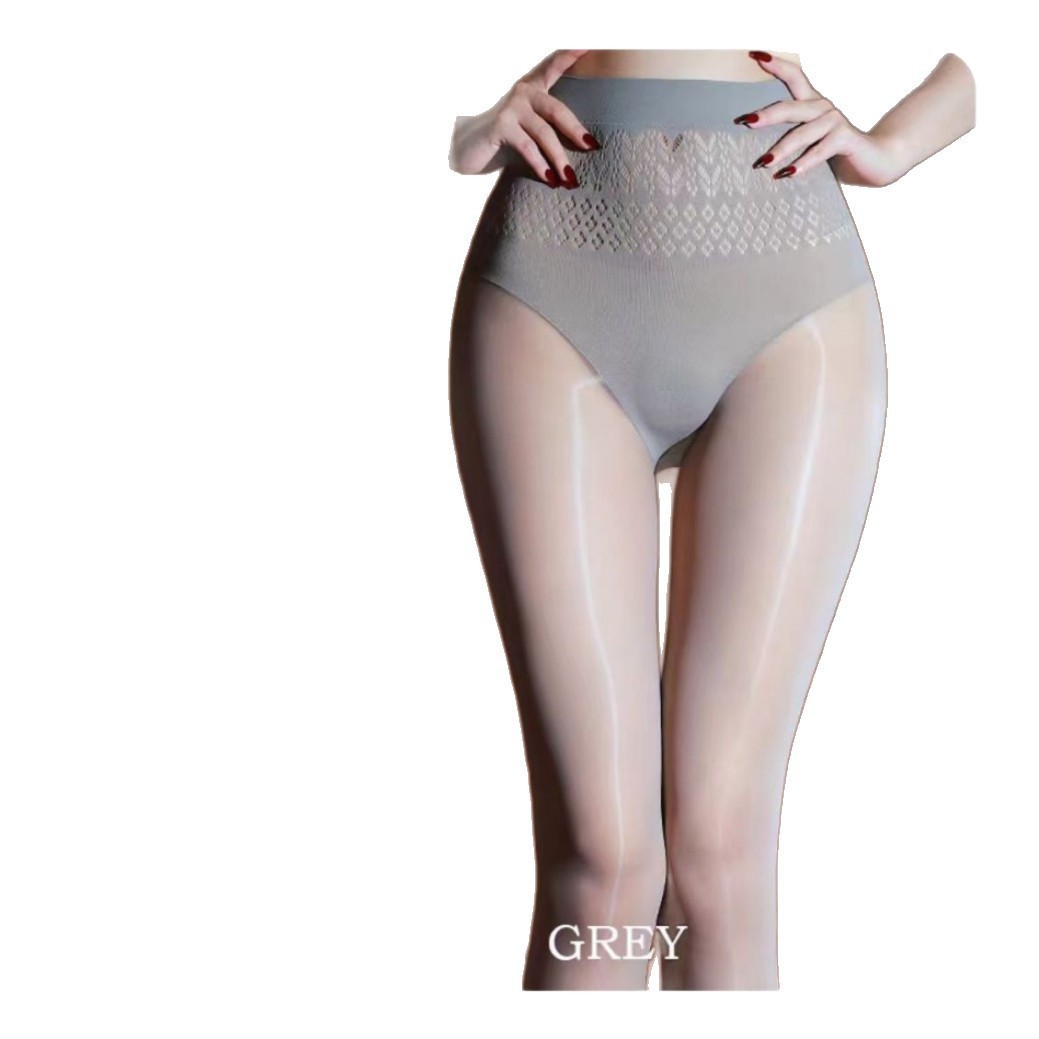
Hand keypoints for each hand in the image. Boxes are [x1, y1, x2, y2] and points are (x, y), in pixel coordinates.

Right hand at [449, 49, 601, 185]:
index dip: (573, 53)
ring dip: (559, 159)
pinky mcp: (501, 125)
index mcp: (533, 87)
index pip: (555, 65)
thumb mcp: (529, 126)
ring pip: (544, 133)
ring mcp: (512, 107)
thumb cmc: (505, 140)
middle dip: (576, 131)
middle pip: (558, 110)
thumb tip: (587, 143)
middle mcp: (523, 92)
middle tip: (593, 147)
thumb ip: (550, 123)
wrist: (468, 148)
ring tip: (571, 180)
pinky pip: (528, 147)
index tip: (591, 44)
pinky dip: (541, 166)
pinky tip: (550, 180)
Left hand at [736, 51, 900, 187]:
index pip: (794, 77)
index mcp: (813, 104)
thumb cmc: (838, 152)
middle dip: (766, 115)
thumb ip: (791, 140)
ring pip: (801, 134)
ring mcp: (835, 122)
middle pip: (790, 108)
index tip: (755, 55)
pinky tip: (786, 174)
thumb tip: (757, 156)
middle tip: (744, 122)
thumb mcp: (811, 142)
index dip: (776, 65)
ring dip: (781, 149)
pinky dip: (802, 164)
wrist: (876, 161)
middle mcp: (823, 108)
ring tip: (762, 164)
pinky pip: (818, 152)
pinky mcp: (844, 138)